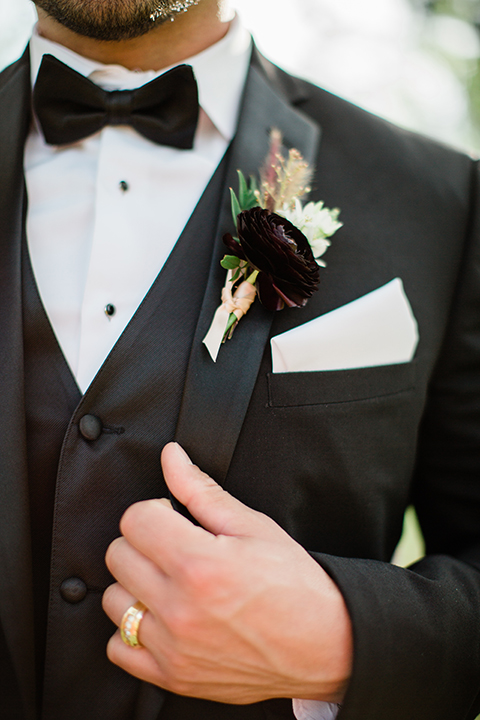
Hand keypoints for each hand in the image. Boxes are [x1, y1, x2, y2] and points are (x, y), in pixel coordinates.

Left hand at [102, 442, 351, 703]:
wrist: (323, 644)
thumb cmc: (293, 582)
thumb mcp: (252, 525)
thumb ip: (200, 489)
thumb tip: (170, 455)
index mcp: (200, 563)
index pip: (134, 520)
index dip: (155, 510)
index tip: (174, 518)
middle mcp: (180, 608)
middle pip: (118, 555)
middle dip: (143, 541)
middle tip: (175, 547)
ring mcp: (173, 647)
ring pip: (113, 599)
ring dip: (136, 584)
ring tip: (170, 582)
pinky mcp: (172, 676)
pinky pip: (119, 647)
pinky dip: (132, 630)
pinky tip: (162, 617)